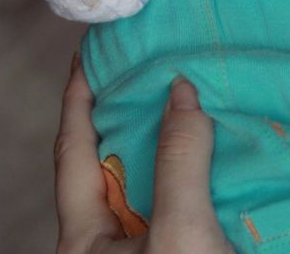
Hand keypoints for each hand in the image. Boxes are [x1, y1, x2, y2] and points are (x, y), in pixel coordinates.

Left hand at [55, 55, 235, 253]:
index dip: (77, 98)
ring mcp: (143, 249)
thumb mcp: (181, 231)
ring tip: (186, 98)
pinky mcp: (178, 251)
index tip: (85, 55)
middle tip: (144, 67)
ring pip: (149, 181)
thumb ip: (178, 162)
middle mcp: (108, 243)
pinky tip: (216, 149)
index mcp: (84, 238)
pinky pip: (180, 200)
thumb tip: (181, 90)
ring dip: (168, 142)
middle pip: (109, 162)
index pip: (73, 148)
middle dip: (125, 113)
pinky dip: (193, 169)